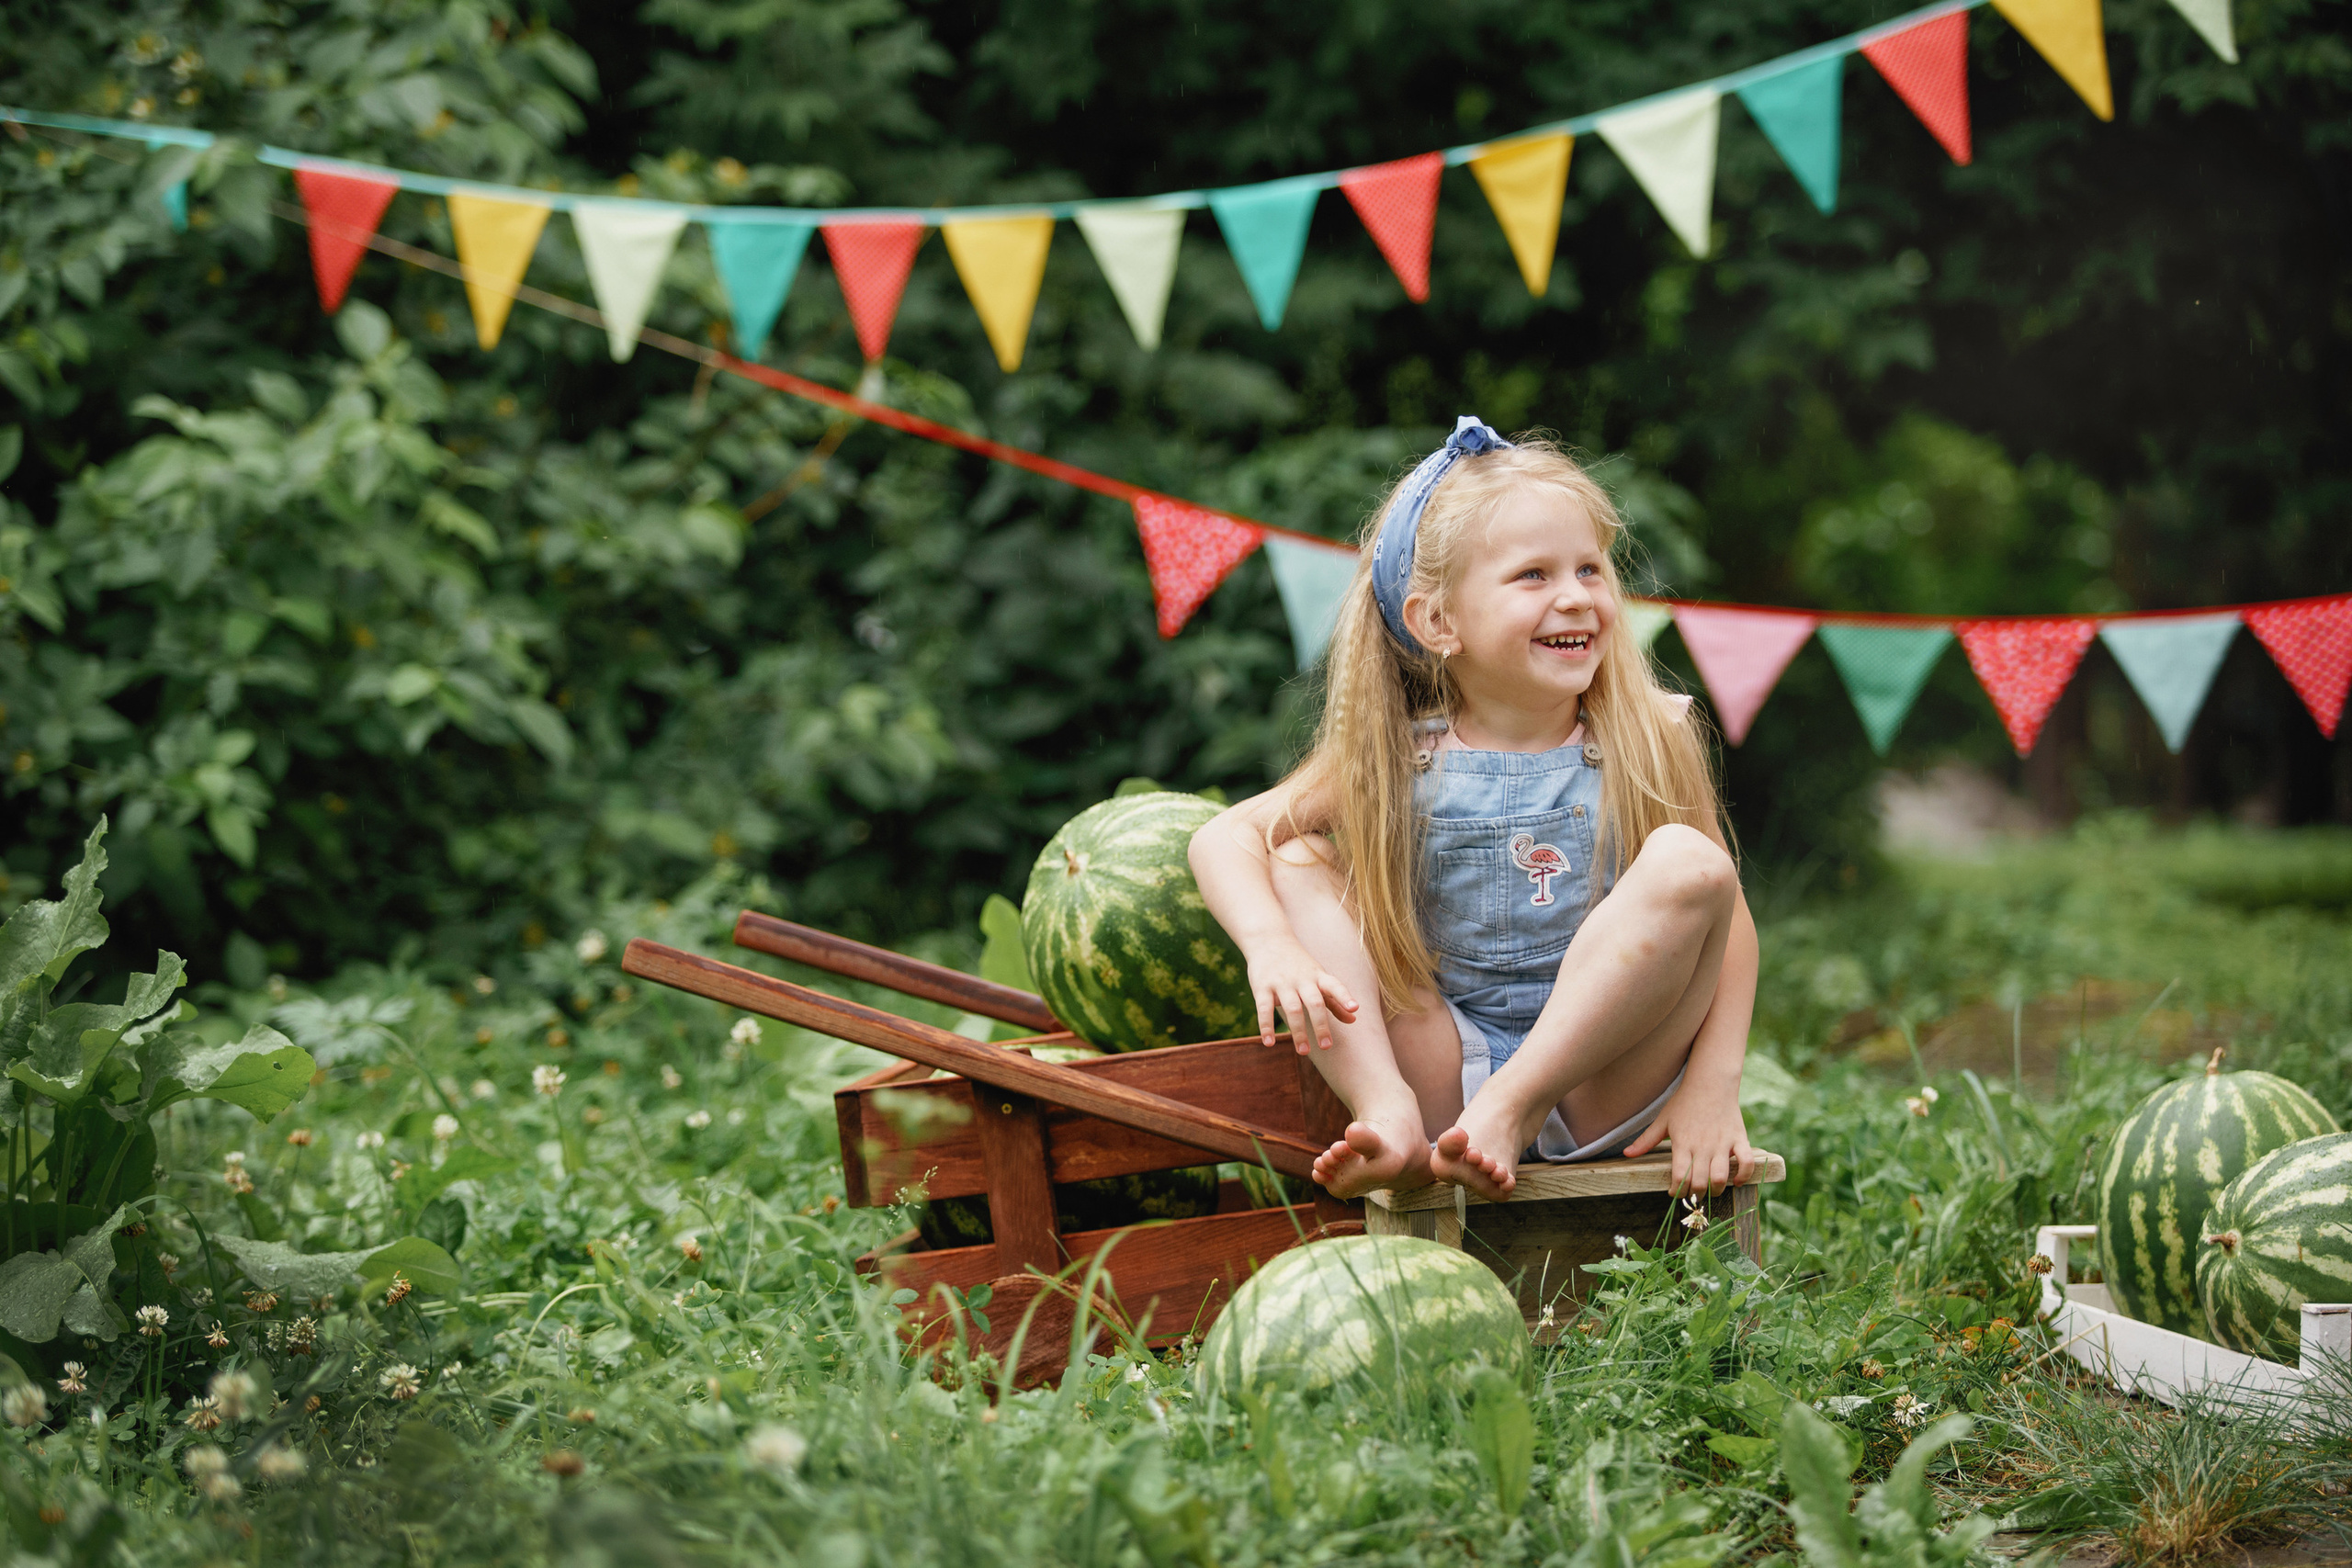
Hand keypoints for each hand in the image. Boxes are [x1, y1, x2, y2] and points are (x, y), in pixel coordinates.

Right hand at [1243, 941, 1358, 1051]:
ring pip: (1292, 1008)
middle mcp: (1302, 979)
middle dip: (1321, 1025)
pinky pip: (1264, 1009)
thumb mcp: (1319, 977)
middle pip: (1314, 1002)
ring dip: (1298, 1031)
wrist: (1269, 939)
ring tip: (1303, 1051)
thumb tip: (1354, 1019)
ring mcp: (1282, 982)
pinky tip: (1269, 1043)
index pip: (1334, 985)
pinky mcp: (1262, 986)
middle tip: (1326, 1047)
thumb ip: (1334, 1000)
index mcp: (1318, 976)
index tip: (1354, 1008)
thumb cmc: (1299, 964)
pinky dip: (1266, 1026)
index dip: (1344, 996)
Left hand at [1621, 1080, 1756, 1197]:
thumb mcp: (1663, 1120)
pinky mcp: (1740, 1138)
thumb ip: (1646, 1140)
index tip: (1673, 1193)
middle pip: (1700, 1182)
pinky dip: (1744, 1175)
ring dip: (1716, 1190)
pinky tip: (1736, 1181)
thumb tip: (1627, 1154)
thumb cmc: (1684, 1102)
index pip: (1680, 1177)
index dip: (1677, 1191)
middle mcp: (1703, 1146)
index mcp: (1683, 1143)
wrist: (1710, 1082)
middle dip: (1696, 1195)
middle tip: (1693, 1195)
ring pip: (1721, 1177)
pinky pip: (1746, 1162)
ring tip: (1711, 1191)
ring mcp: (1723, 1143)